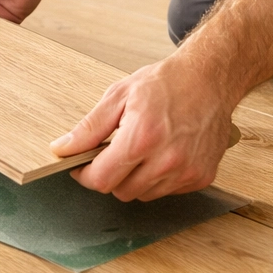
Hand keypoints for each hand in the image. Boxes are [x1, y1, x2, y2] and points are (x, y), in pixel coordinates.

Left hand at [51, 55, 234, 200]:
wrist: (209, 78)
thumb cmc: (167, 82)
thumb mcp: (120, 95)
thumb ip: (89, 127)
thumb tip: (63, 148)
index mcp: (142, 137)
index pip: (101, 180)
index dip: (85, 174)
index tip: (83, 166)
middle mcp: (166, 160)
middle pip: (121, 191)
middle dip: (112, 174)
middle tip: (116, 150)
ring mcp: (186, 171)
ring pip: (144, 194)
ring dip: (136, 178)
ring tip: (144, 148)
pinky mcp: (201, 177)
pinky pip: (168, 191)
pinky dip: (159, 178)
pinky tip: (163, 153)